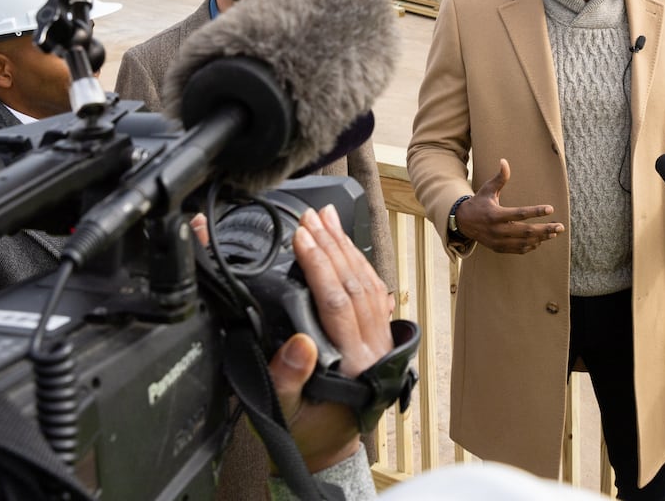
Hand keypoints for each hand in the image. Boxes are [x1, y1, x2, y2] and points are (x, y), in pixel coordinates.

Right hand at [268, 205, 396, 472]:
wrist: (329, 448)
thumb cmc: (305, 431)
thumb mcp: (285, 415)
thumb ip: (288, 381)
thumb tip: (297, 343)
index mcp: (353, 364)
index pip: (337, 302)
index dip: (319, 266)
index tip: (302, 237)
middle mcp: (372, 347)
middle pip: (354, 284)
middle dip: (332, 245)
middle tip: (311, 216)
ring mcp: (379, 339)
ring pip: (367, 282)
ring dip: (346, 246)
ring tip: (326, 217)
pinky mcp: (377, 334)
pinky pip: (372, 290)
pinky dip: (358, 261)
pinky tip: (344, 242)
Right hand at [454, 158, 563, 253]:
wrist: (463, 223)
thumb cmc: (479, 202)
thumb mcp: (488, 189)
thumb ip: (499, 178)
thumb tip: (504, 161)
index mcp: (496, 215)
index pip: (520, 214)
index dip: (536, 211)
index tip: (551, 209)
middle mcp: (498, 230)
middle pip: (526, 232)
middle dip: (545, 229)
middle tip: (560, 227)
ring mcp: (498, 241)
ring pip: (524, 242)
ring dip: (541, 238)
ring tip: (554, 233)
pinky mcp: (499, 248)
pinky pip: (518, 249)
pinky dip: (531, 246)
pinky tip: (540, 240)